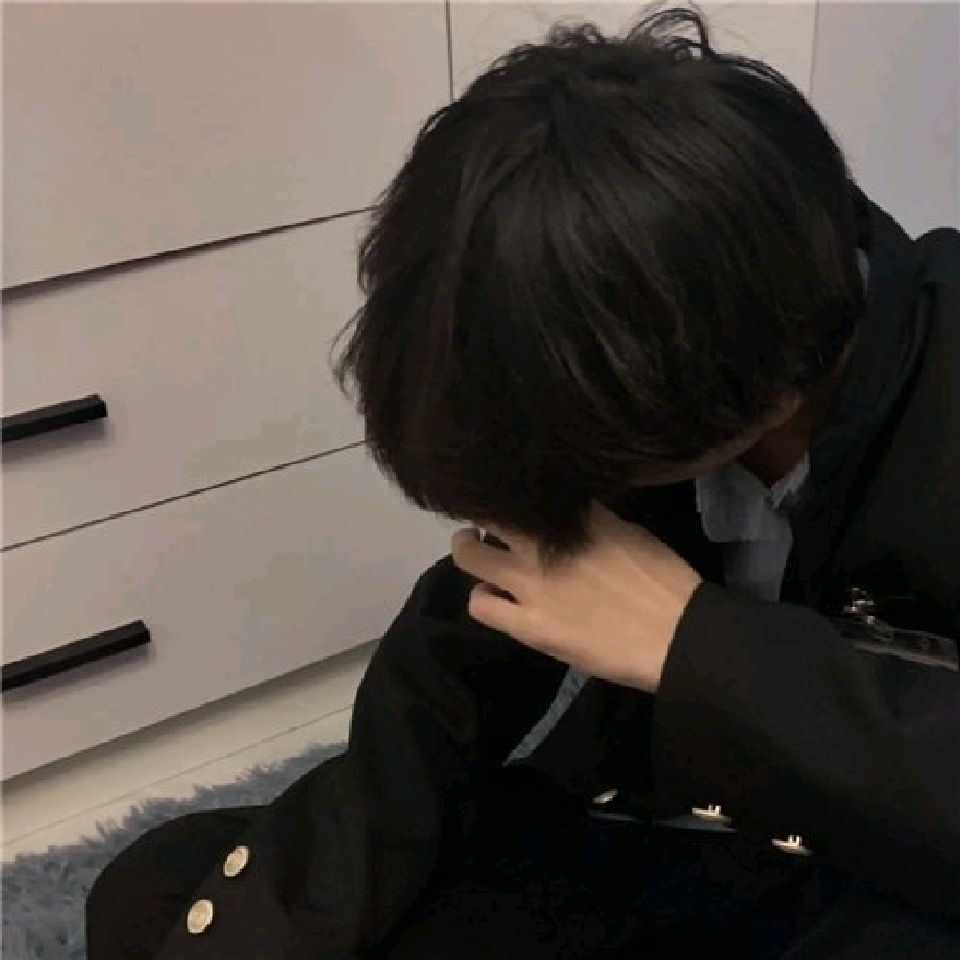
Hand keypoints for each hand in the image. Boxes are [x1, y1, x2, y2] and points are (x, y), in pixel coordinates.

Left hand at [450, 499, 702, 692]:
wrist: (675, 636)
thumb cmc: (664, 580)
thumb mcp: (630, 531)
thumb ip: (593, 518)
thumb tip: (568, 510)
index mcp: (574, 516)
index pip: (526, 488)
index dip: (510, 487)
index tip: (509, 489)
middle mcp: (541, 543)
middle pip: (486, 511)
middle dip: (481, 511)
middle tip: (484, 518)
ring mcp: (528, 584)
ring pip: (468, 555)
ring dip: (468, 548)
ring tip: (474, 550)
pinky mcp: (526, 624)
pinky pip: (480, 606)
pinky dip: (482, 598)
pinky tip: (493, 597)